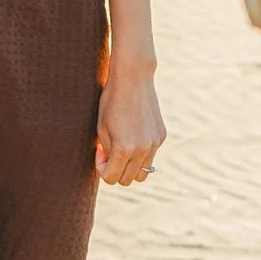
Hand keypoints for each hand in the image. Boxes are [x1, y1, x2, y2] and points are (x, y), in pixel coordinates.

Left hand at [95, 62, 164, 186]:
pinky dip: (140, 153)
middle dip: (115, 170)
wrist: (133, 79)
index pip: (111, 178)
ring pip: (143, 173)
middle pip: (127, 180)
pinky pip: (150, 156)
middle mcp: (143, 150)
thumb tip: (112, 167)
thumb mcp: (101, 130)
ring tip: (122, 149)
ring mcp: (155, 143)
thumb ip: (107, 152)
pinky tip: (133, 135)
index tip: (99, 152)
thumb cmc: (111, 102)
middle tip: (108, 151)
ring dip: (130, 167)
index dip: (101, 169)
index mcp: (124, 149)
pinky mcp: (161, 136)